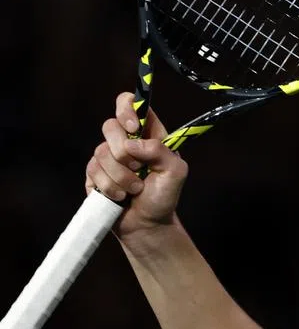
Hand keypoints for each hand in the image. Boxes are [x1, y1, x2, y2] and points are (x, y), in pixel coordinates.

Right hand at [85, 91, 188, 237]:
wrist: (147, 224)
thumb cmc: (164, 196)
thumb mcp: (175, 172)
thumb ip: (160, 151)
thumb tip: (132, 144)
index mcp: (147, 134)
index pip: (130, 103)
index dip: (127, 108)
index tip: (133, 127)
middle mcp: (125, 141)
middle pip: (109, 126)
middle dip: (124, 153)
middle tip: (139, 169)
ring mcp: (107, 157)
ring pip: (100, 152)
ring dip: (121, 177)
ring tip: (135, 189)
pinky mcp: (94, 174)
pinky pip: (93, 171)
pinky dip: (110, 187)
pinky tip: (121, 196)